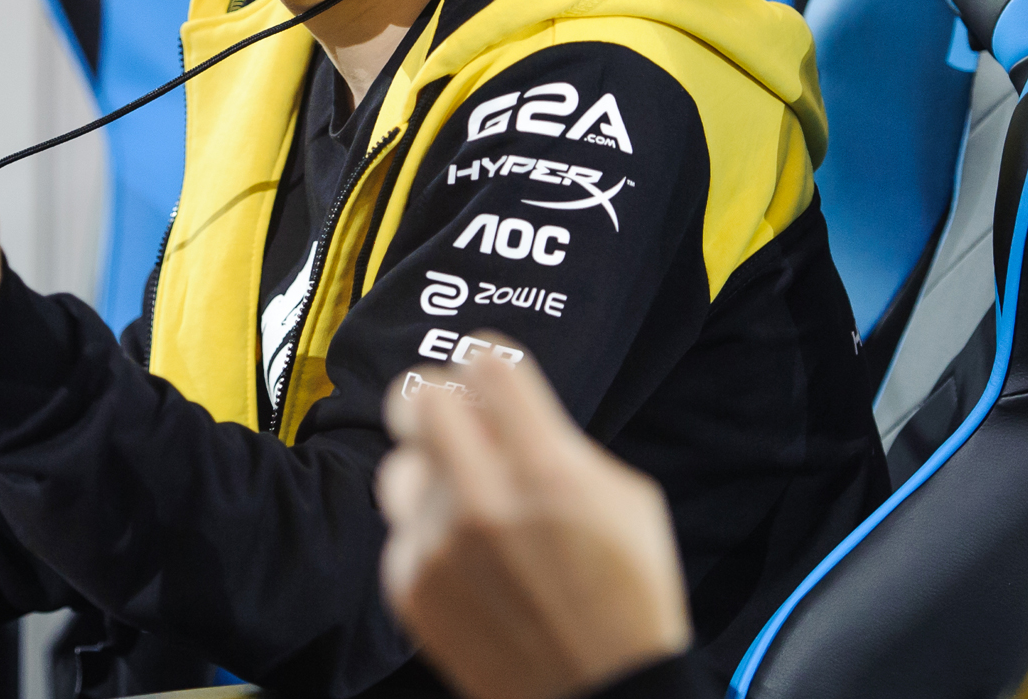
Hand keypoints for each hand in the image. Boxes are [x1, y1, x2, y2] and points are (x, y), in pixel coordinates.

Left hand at [376, 341, 690, 698]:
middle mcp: (482, 502)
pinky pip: (402, 530)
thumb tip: (504, 408)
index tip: (490, 373)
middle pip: (417, 398)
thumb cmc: (627, 596)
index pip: (485, 365)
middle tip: (454, 413)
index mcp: (547, 472)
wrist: (597, 694)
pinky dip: (429, 535)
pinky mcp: (408, 585)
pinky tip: (469, 558)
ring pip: (399, 464)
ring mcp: (436, 546)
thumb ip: (560, 443)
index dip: (489, 362)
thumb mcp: (628, 501)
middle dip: (439, 397)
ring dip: (429, 470)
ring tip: (466, 496)